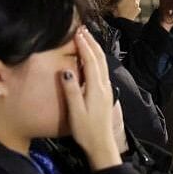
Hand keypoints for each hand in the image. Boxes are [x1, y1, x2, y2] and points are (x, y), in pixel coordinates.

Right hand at [60, 26, 120, 170]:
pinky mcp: (106, 92)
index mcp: (96, 87)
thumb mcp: (75, 112)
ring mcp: (107, 88)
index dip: (84, 45)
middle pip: (100, 58)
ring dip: (95, 49)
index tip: (76, 32)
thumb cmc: (86, 130)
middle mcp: (104, 84)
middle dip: (91, 42)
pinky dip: (96, 58)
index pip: (91, 61)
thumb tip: (65, 70)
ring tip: (86, 38)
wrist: (101, 144)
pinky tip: (90, 58)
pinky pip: (102, 69)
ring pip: (103, 63)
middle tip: (82, 29)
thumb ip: (71, 90)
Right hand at [112, 0, 140, 20]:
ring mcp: (137, 4)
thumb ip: (114, 1)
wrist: (124, 21)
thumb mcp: (113, 6)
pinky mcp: (138, 9)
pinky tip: (132, 9)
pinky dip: (136, 7)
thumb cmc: (117, 13)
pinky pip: (138, 6)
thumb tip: (110, 0)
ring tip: (131, 1)